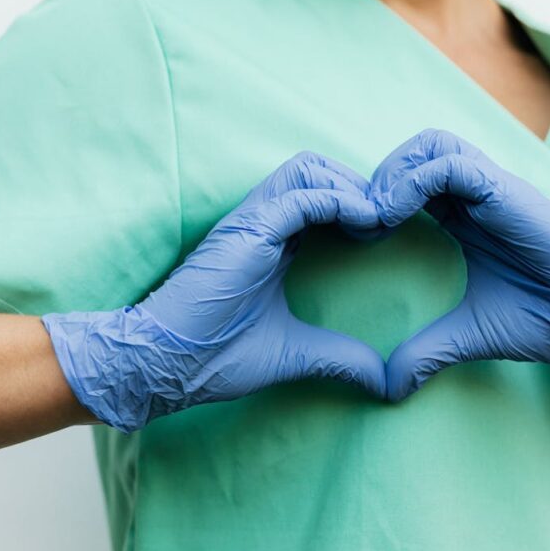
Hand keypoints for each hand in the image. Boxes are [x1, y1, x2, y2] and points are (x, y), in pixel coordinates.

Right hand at [43, 152, 386, 431]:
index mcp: (271, 242)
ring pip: (308, 169)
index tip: (384, 235)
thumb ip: (338, 357)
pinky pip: (300, 196)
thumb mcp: (293, 354)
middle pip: (317, 170)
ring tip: (377, 221)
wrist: (163, 366)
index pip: (319, 197)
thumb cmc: (213, 357)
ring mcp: (252, 222)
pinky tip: (367, 224)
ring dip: (350, 187)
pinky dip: (338, 201)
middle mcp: (262, 223)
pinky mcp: (247, 229)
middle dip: (358, 186)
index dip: (356, 206)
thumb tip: (382, 381)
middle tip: (386, 222)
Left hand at [371, 129, 549, 402]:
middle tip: (356, 222)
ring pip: (432, 144)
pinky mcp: (508, 192)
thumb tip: (388, 385)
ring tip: (372, 216)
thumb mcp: (471, 334)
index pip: (411, 182)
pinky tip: (392, 215)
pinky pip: (452, 164)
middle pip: (417, 152)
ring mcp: (494, 189)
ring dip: (393, 173)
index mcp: (467, 217)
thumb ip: (427, 351)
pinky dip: (414, 181)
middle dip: (379, 178)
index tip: (353, 237)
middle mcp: (479, 195)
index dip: (376, 199)